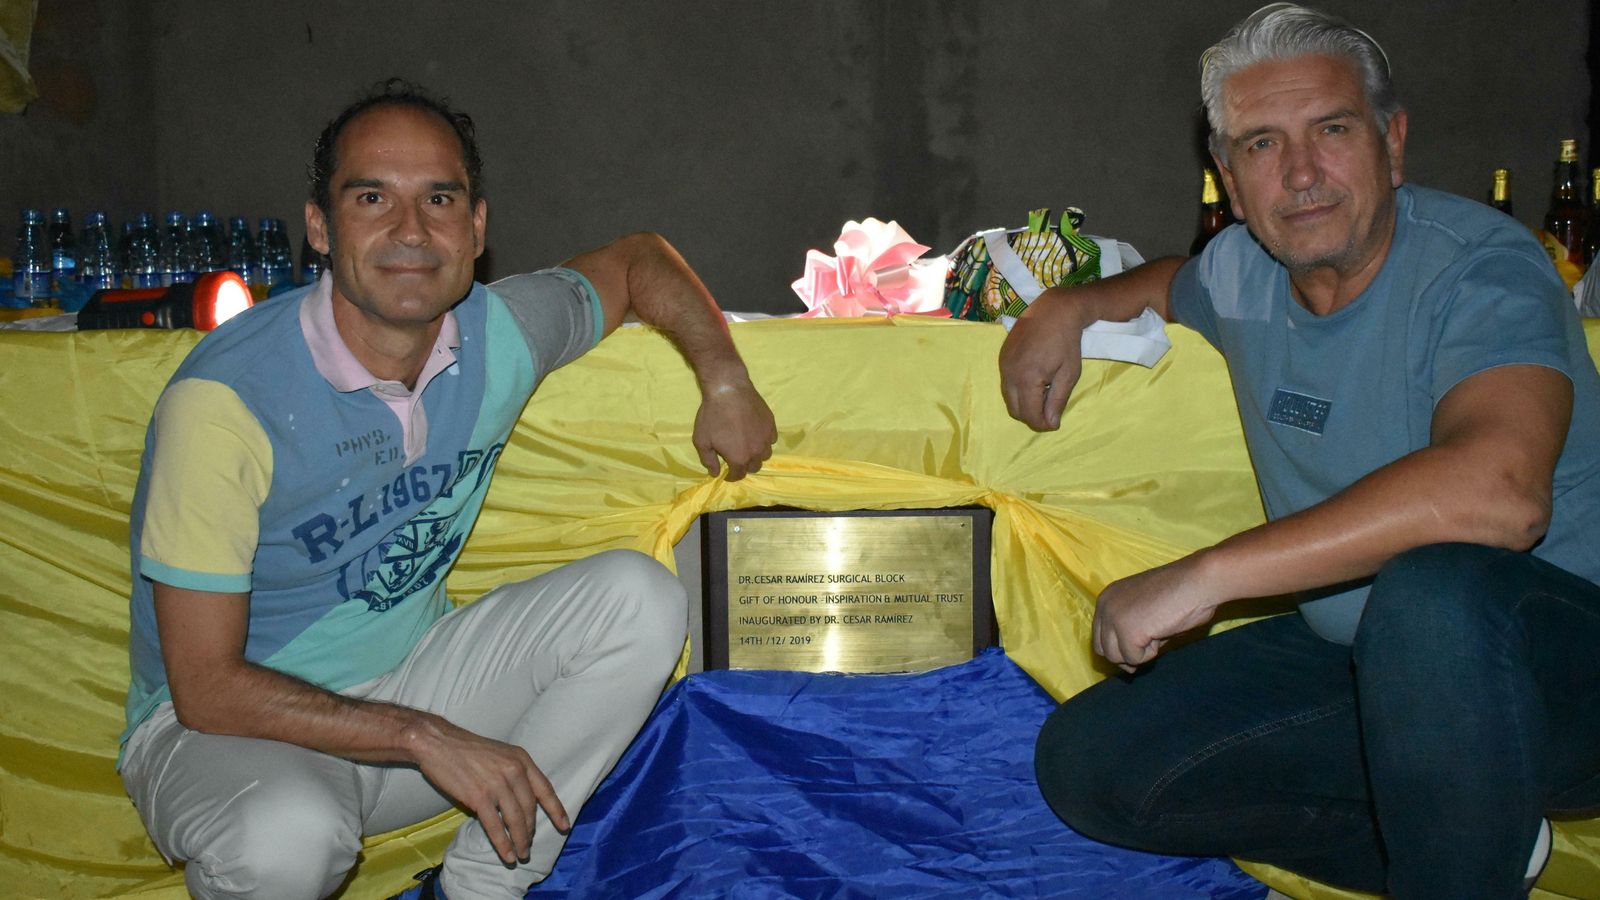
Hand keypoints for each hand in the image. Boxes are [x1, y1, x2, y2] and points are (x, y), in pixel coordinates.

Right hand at [407, 718, 569, 864]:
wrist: (437, 743)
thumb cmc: (467, 749)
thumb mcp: (500, 753)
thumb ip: (513, 773)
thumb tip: (521, 802)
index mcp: (521, 759)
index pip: (545, 789)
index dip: (556, 810)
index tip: (565, 826)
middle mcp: (514, 771)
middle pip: (530, 809)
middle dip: (530, 831)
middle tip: (528, 846)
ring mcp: (497, 784)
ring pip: (515, 820)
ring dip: (520, 841)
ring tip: (521, 855)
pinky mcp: (479, 797)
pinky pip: (495, 826)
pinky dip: (503, 843)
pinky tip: (507, 854)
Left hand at [693, 378, 776, 479]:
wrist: (728, 390)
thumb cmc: (712, 415)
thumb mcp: (701, 440)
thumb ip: (708, 460)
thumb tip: (715, 473)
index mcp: (739, 458)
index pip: (738, 475)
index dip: (731, 476)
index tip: (726, 472)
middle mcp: (756, 451)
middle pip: (754, 467)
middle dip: (745, 466)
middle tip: (736, 458)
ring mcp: (766, 438)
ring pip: (765, 454)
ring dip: (757, 455)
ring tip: (748, 447)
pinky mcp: (771, 424)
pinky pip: (771, 439)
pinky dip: (764, 441)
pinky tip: (755, 434)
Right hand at [998, 288, 1091, 430]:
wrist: (1053, 311)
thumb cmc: (1066, 342)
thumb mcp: (1069, 374)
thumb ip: (1057, 400)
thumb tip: (1051, 424)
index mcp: (1028, 379)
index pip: (1029, 415)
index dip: (1043, 423)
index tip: (1055, 422)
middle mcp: (1009, 374)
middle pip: (1015, 411)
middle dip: (1032, 416)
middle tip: (1049, 410)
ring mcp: (1003, 366)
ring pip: (1008, 398)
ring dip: (1023, 403)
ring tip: (1042, 394)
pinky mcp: (1001, 358)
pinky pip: (1005, 384)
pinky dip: (1017, 390)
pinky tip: (1033, 380)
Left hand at [1092, 554, 1220, 672]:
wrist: (1197, 581)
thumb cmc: (1179, 593)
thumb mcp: (1143, 610)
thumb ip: (1129, 630)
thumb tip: (1125, 664)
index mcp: (1107, 598)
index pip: (1099, 635)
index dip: (1117, 648)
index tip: (1136, 650)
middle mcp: (1105, 606)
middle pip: (1103, 649)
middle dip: (1124, 655)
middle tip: (1148, 649)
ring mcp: (1114, 619)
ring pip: (1116, 657)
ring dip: (1139, 653)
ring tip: (1158, 633)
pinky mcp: (1127, 632)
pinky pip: (1134, 659)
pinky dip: (1151, 653)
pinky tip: (1162, 633)